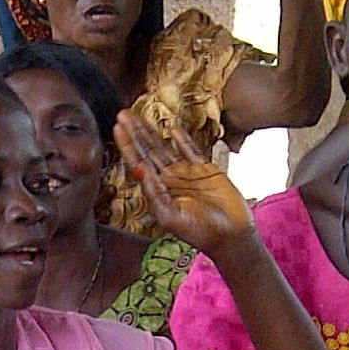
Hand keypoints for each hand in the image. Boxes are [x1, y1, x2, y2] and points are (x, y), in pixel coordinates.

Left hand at [117, 111, 251, 252]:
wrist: (231, 235)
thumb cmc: (200, 232)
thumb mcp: (171, 217)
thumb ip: (155, 194)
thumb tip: (141, 169)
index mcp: (158, 191)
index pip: (138, 164)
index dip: (127, 146)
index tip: (117, 128)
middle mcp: (169, 180)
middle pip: (148, 151)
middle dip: (135, 133)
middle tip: (123, 114)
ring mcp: (187, 173)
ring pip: (166, 148)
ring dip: (152, 132)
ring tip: (139, 115)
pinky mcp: (205, 170)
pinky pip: (191, 150)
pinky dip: (182, 139)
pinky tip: (172, 128)